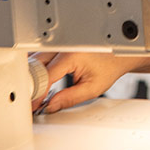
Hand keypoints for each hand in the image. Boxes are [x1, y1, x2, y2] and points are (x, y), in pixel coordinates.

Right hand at [31, 52, 149, 113]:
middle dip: (31, 85)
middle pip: (36, 66)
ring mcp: (60, 44)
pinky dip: (37, 69)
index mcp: (72, 55)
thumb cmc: (110, 67)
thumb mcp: (93, 88)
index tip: (33, 105)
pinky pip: (41, 57)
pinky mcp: (58, 46)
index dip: (37, 93)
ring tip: (35, 94)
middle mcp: (64, 46)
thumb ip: (70, 98)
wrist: (119, 54)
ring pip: (35, 59)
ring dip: (32, 76)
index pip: (46, 76)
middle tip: (30, 102)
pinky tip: (39, 82)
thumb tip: (51, 106)